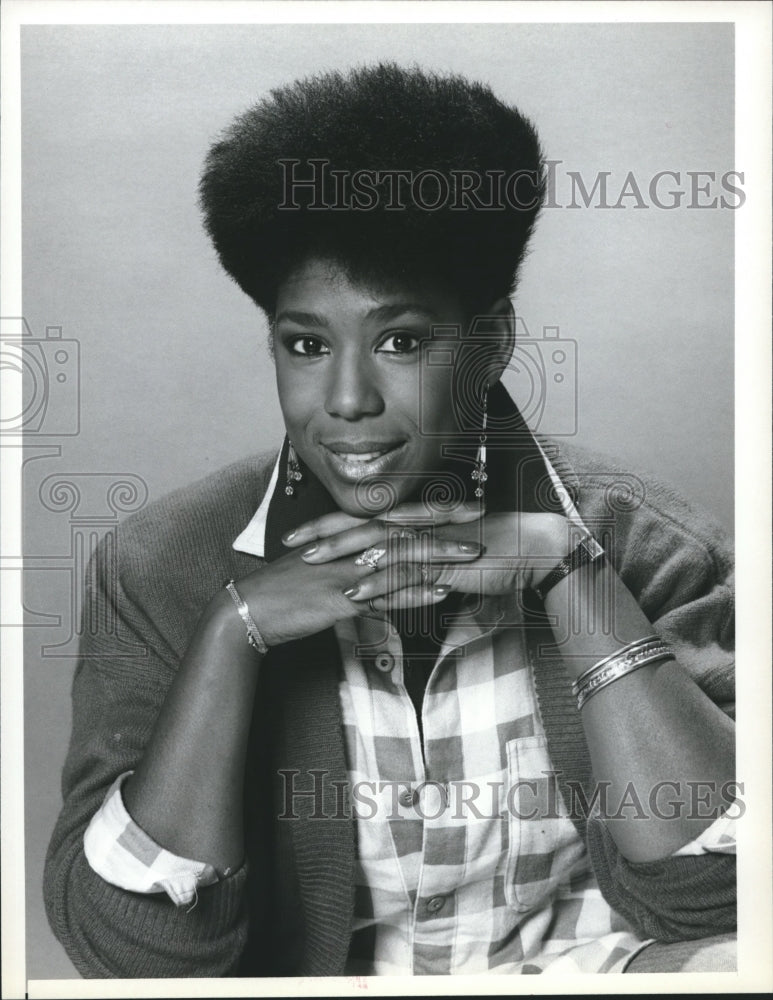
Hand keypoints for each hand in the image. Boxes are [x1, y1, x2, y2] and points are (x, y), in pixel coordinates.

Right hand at [222, 501, 485, 645]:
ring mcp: (345, 570)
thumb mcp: (319, 566)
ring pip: (399, 556)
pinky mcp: (341, 598)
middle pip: (403, 527)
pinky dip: (414, 593)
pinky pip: (384, 595)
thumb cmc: (284, 590)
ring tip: (472, 555)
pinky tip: (440, 593)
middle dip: (444, 520)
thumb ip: (350, 561)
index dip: (430, 508)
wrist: (250, 610)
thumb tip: (379, 565)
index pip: (394, 514)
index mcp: (344, 535)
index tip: (463, 503)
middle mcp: (347, 546)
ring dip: (438, 555)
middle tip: (480, 515)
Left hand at [284, 503, 571, 611]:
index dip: (330, 523)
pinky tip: (354, 596)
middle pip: (361, 524)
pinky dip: (377, 584)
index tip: (300, 533)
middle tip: (288, 544)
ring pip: (376, 545)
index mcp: (417, 519)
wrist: (535, 549)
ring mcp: (431, 541)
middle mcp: (419, 524)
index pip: (366, 516)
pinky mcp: (445, 562)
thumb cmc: (495, 549)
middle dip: (322, 534)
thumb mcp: (450, 550)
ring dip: (340, 556)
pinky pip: (405, 573)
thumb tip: (399, 568)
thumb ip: (422, 556)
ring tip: (308, 567)